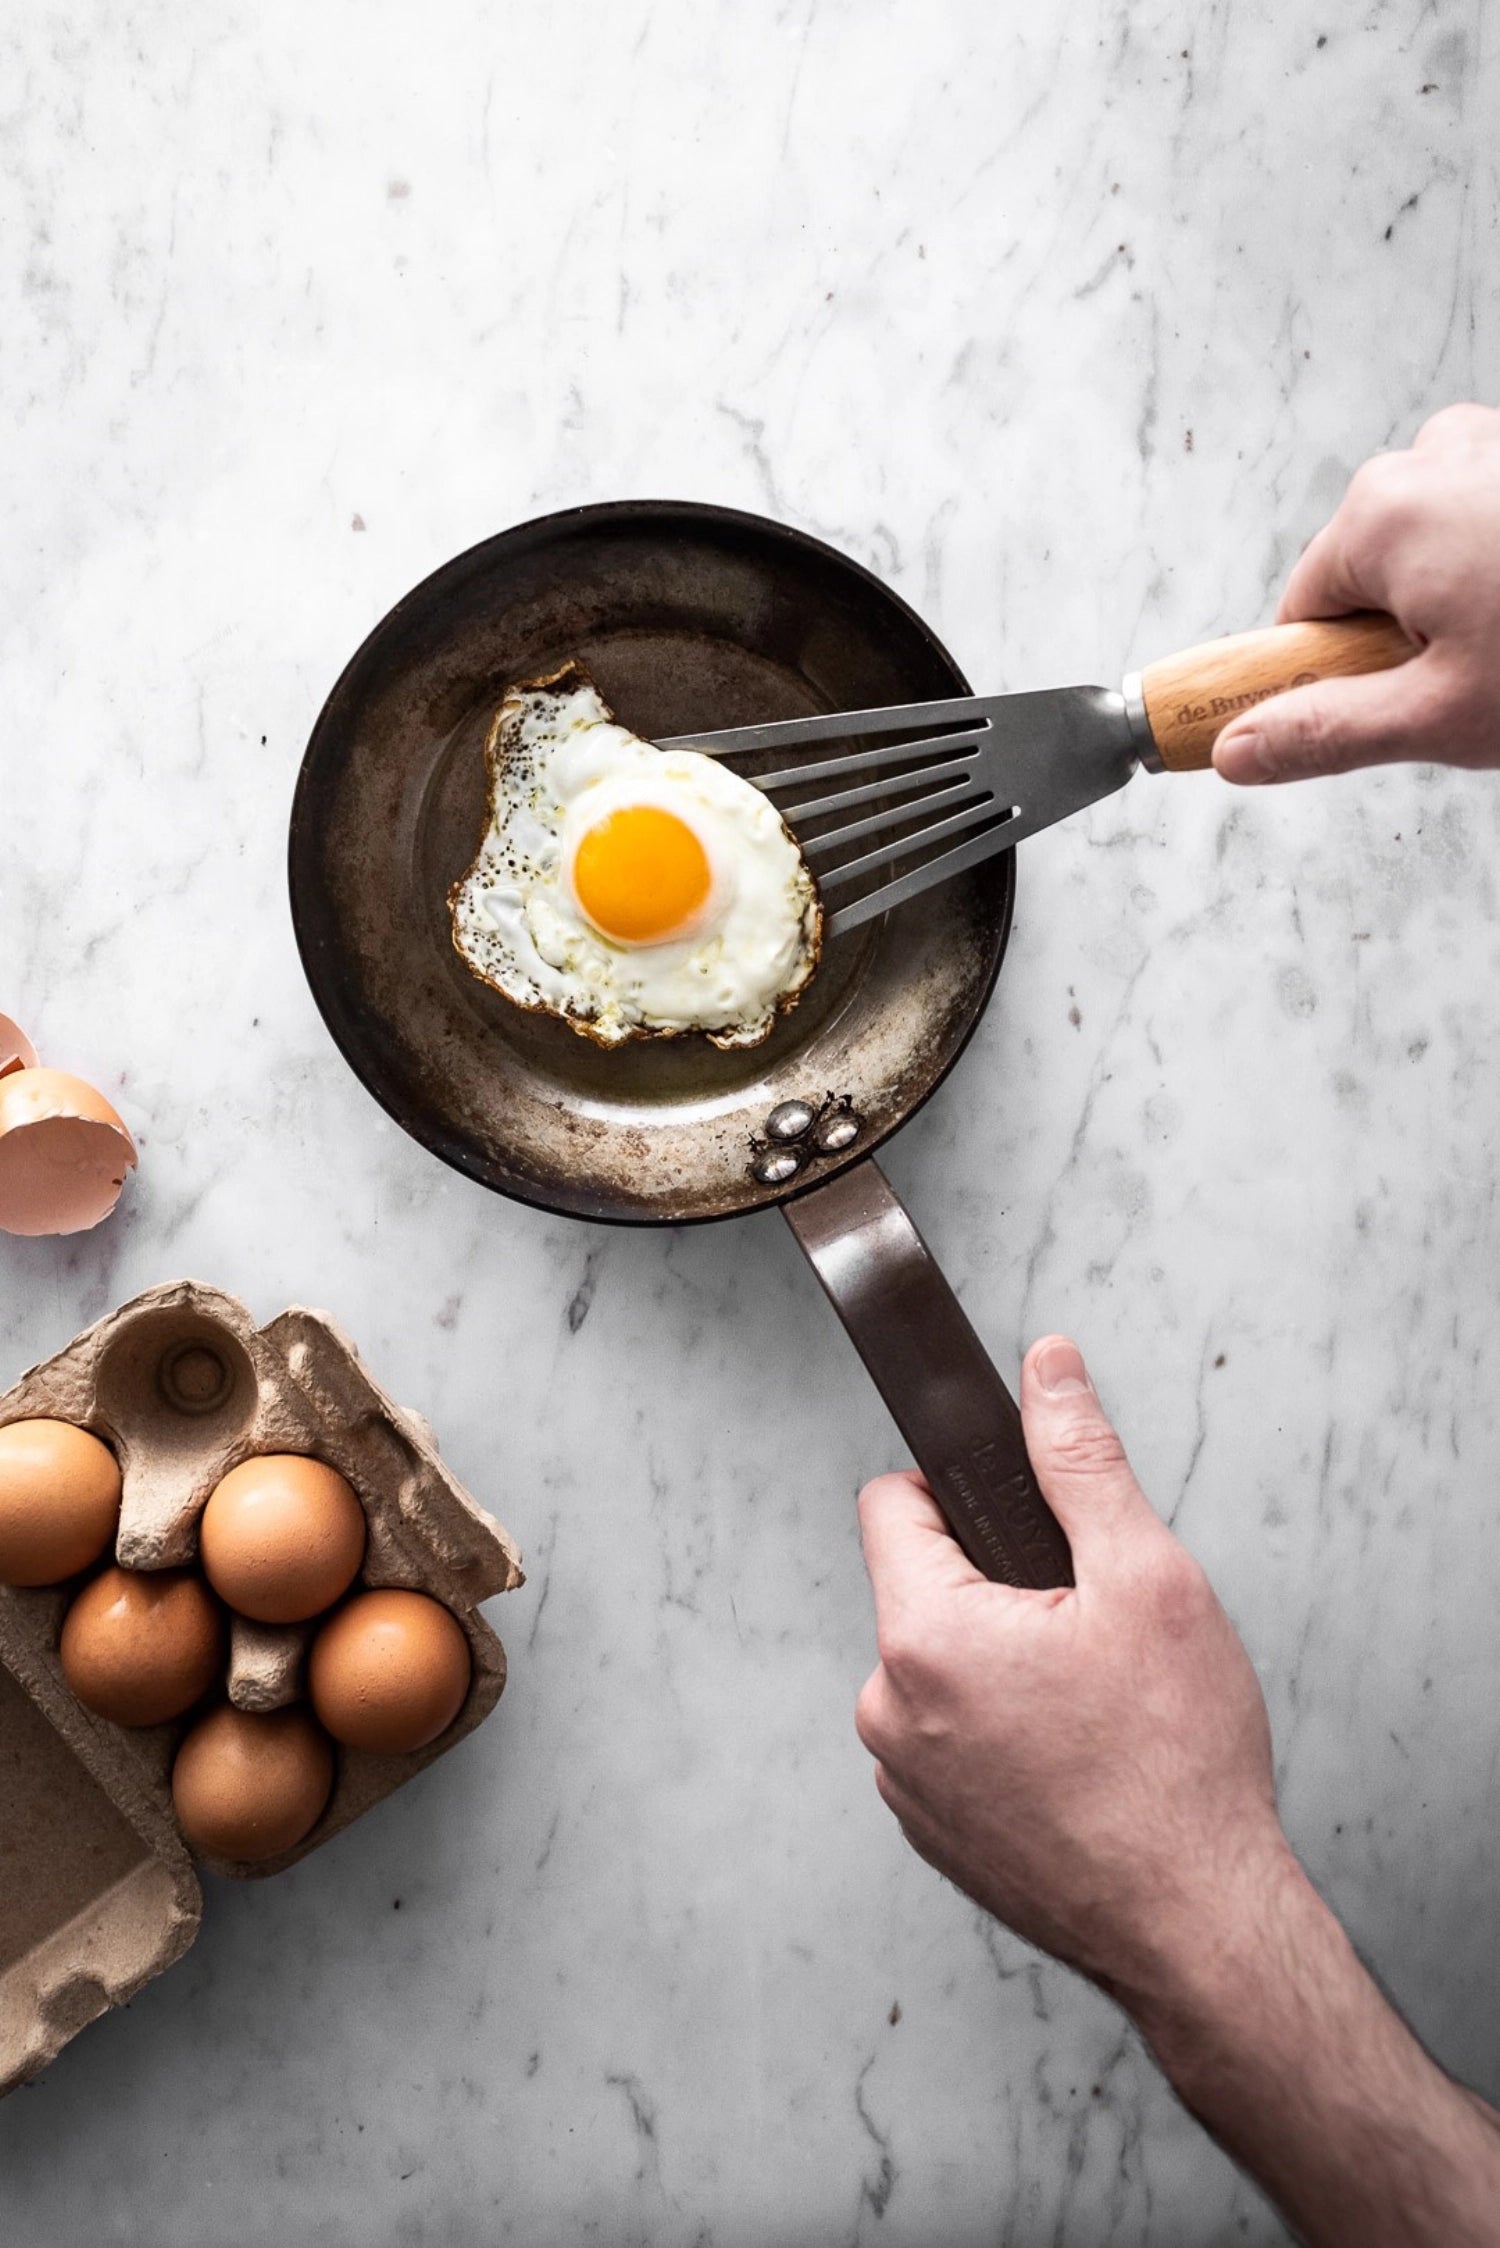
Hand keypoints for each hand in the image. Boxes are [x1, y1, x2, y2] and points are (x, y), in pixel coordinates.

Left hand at [854, 1336, 1499, 2245]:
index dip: (960, 1492)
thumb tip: (1047, 1369)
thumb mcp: (1148, 1579)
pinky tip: (1077, 1759)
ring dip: (1001, 1663)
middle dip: (997, 1585)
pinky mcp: (932, 1831)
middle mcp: (888, 1710)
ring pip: (938, 1665)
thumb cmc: (1178, 1765)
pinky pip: (948, 1737)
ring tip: (1093, 1706)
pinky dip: (1000, 1732)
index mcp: (923, 1635)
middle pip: (920, 1586)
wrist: (1198, 1927)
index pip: (890, 1502)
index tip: (1026, 1522)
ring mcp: (905, 1780)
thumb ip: (1081, 1460)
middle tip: (1090, 1630)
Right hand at [1214, 402, 1499, 784]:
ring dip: (1459, 593)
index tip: (1377, 703)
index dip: (1333, 670)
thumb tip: (1238, 749)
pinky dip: (1496, 559)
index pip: (1304, 611)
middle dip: (1407, 628)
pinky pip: (1482, 512)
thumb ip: (1327, 732)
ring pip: (1431, 540)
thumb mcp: (1441, 715)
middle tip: (1473, 676)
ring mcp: (1490, 445)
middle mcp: (1429, 457)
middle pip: (1368, 570)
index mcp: (1382, 514)